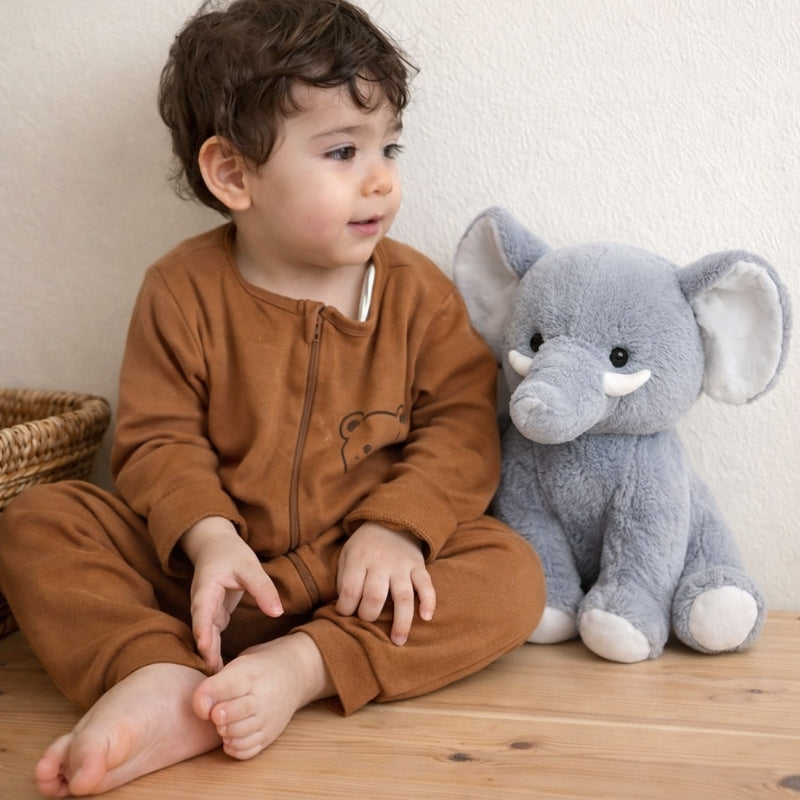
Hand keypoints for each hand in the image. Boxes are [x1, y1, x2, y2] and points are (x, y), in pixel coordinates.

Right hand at [181, 516, 283, 671]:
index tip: (205, 649)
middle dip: (206, 652)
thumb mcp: (250, 567)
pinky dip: (215, 650)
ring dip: (211, 655)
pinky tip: (222, 669)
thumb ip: (263, 589)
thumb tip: (278, 612)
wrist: (215, 545)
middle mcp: (201, 603)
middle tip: (214, 676)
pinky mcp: (213, 616)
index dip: (203, 631)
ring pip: (206, 636)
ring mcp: (206, 610)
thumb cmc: (231, 553)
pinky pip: (213, 636)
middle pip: (202, 630)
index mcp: (206, 588)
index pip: (202, 612)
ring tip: (219, 679)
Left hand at [335, 522, 435, 645]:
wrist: (391, 520)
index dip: (345, 608)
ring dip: (401, 621)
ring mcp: (402, 566)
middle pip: (375, 597)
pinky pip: (427, 585)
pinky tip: (426, 617)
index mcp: (359, 559)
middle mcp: (381, 563)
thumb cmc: (364, 546)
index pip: (350, 590)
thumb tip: (347, 608)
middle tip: (367, 621)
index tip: (346, 612)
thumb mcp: (346, 554)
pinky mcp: (418, 566)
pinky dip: (429, 601)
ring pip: (403, 597)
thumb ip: (344, 579)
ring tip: (398, 641)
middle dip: (368, 615)